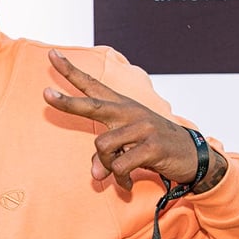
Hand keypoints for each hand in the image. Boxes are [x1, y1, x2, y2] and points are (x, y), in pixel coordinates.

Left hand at [42, 49, 215, 190]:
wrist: (193, 156)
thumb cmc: (152, 147)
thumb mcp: (126, 148)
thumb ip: (105, 157)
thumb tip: (96, 175)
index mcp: (120, 106)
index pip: (92, 84)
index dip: (70, 71)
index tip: (51, 54)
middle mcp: (129, 112)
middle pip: (92, 105)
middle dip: (68, 103)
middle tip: (45, 95)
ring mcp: (141, 127)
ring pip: (103, 147)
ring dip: (106, 166)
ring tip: (118, 175)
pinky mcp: (152, 146)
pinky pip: (120, 166)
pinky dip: (120, 180)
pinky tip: (127, 184)